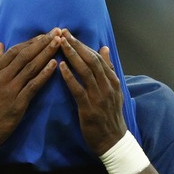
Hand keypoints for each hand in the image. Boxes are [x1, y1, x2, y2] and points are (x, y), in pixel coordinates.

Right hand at [0, 28, 61, 148]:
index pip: (15, 51)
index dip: (31, 41)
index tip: (45, 34)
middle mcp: (2, 77)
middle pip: (25, 55)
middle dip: (42, 42)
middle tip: (58, 32)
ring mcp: (10, 89)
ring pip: (30, 67)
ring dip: (46, 53)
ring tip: (59, 43)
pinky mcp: (17, 103)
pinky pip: (33, 85)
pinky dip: (44, 74)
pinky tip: (54, 65)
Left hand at [58, 29, 126, 155]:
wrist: (112, 141)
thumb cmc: (109, 115)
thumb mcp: (113, 90)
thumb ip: (108, 69)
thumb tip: (105, 48)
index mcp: (112, 80)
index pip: (97, 57)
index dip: (83, 44)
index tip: (69, 33)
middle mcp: (107, 86)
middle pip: (91, 60)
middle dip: (76, 45)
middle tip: (62, 33)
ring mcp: (99, 97)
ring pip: (86, 71)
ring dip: (72, 56)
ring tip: (60, 44)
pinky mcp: (89, 108)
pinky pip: (78, 89)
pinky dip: (70, 77)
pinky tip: (60, 67)